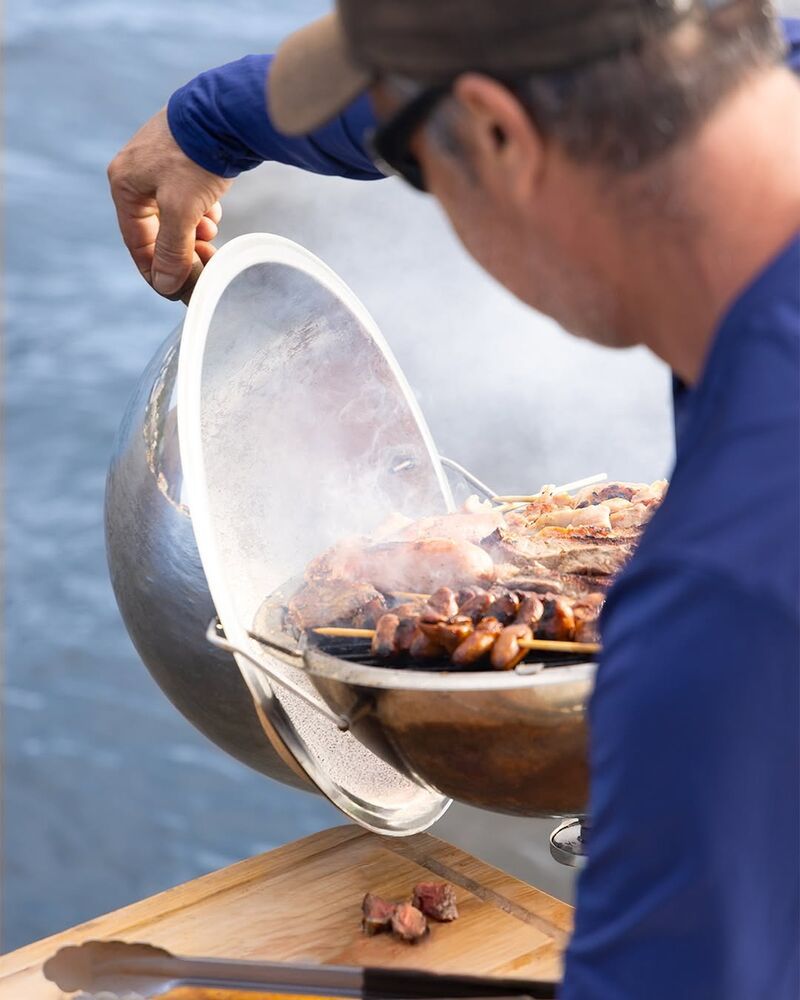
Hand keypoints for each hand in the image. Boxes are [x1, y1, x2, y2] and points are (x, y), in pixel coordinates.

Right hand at [108, 108, 232, 297]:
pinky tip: (214, 209)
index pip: (137, 242)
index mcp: (124, 184)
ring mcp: (160, 162)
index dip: (157, 270)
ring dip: (193, 230)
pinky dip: (201, 209)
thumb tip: (165, 285)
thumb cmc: (196, 158)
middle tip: (204, 262)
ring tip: (210, 231)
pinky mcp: (183, 157)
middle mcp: (136, 172)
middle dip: (181, 249)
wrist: (226, 112)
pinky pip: (188, 196)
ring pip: (175, 213)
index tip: (177, 290)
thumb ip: (172, 250)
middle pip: (157, 229)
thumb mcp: (181, 211)